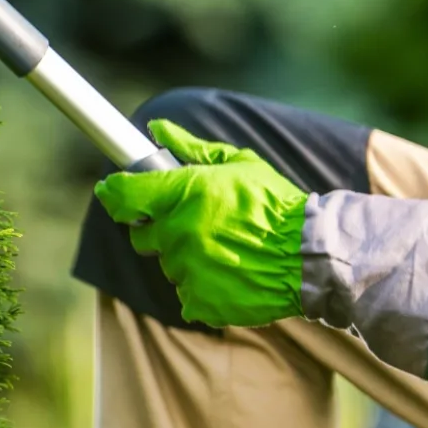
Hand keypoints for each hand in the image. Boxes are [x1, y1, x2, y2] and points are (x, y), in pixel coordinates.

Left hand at [92, 118, 306, 328]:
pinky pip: (186, 294)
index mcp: (183, 194)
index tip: (113, 192)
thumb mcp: (240, 164)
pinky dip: (202, 287)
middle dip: (160, 230)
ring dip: (186, 258)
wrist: (314, 255)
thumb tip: (157, 127)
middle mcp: (178, 232)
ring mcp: (187, 269)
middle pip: (142, 235)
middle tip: (195, 225)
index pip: (123, 195)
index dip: (114, 193)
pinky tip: (230, 274)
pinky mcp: (200, 300)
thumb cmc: (277, 205)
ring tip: (225, 250)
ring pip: (168, 265)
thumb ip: (191, 147)